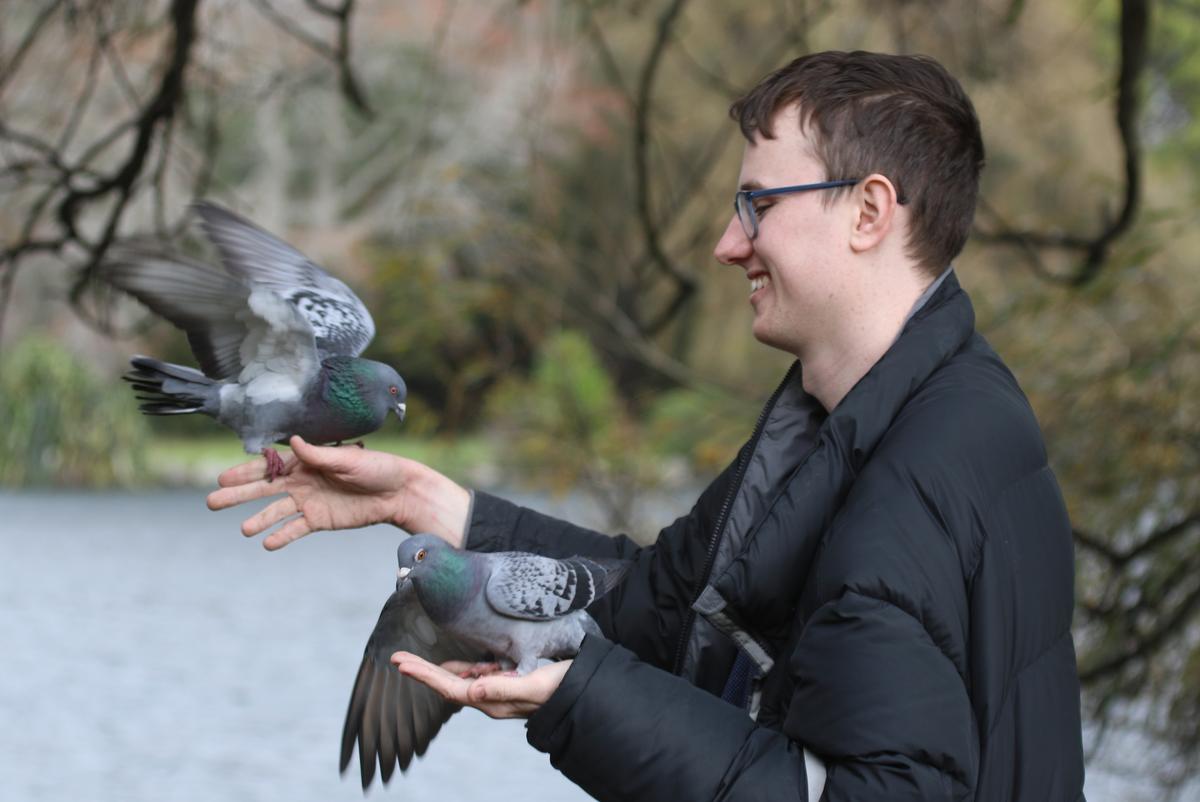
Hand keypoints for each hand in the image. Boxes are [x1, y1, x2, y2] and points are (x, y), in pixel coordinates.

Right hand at [205, 436, 468, 549]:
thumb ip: (319, 455)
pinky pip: (295, 529)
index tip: (222, 478)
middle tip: (212, 502)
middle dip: (238, 494)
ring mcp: (309, 502)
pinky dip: (281, 536)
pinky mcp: (319, 520)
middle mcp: (302, 481)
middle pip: (264, 489)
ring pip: (276, 511)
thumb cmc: (376, 468)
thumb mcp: (348, 459)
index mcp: (306, 461)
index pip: (269, 466)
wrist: (399, 493)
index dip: (245, 472)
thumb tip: (294, 441)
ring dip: (259, 519)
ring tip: (242, 529)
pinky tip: (267, 543)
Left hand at [391, 651, 570, 718]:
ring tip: (416, 661)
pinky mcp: (509, 683)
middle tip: (397, 658)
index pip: (450, 689)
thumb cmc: (562, 686)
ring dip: (438, 670)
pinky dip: (463, 668)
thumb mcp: (535, 684)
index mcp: (494, 700)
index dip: (425, 676)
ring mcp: (499, 692)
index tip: (401, 664)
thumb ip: (504, 687)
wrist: (584, 693)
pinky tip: (455, 664)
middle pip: (449, 685)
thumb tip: (471, 691)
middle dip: (422, 671)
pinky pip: (478, 676)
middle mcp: (492, 698)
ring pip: (461, 680)